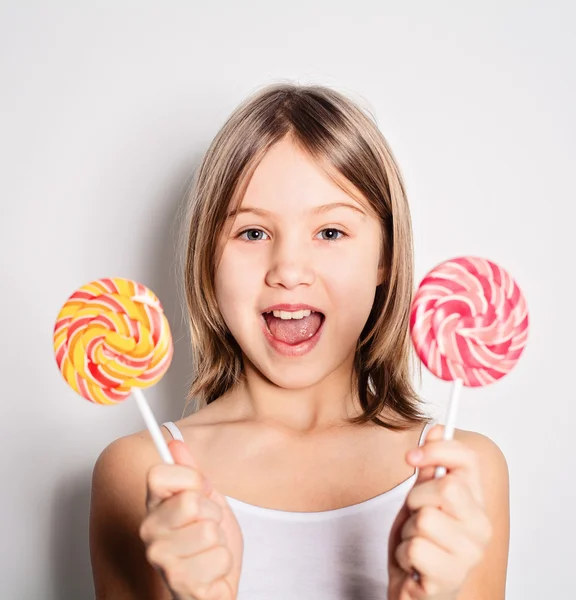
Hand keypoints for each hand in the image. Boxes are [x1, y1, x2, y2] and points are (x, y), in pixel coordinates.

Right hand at [140, 440, 243, 599]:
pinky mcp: (181, 585)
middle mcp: (150, 534)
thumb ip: (190, 473)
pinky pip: (220, 557)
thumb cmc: (207, 541)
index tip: (200, 490)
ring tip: (209, 548)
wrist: (214, 581)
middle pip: (190, 501)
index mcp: (153, 507)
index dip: (190, 478)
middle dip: (212, 512)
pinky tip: (211, 569)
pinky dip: (224, 563)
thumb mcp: (205, 499)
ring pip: (209, 531)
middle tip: (208, 523)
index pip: (159, 474)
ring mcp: (162, 561)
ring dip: (220, 540)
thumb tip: (174, 444)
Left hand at [388, 425, 492, 599]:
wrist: (413, 589)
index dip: (438, 449)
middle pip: (446, 487)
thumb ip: (430, 468)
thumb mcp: (421, 498)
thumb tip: (438, 429)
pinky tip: (413, 564)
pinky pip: (414, 549)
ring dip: (406, 531)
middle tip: (415, 516)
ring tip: (414, 542)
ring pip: (424, 519)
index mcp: (476, 503)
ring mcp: (469, 556)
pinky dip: (403, 555)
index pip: (468, 460)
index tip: (411, 455)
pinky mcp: (450, 579)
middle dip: (416, 499)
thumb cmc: (420, 542)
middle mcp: (481, 528)